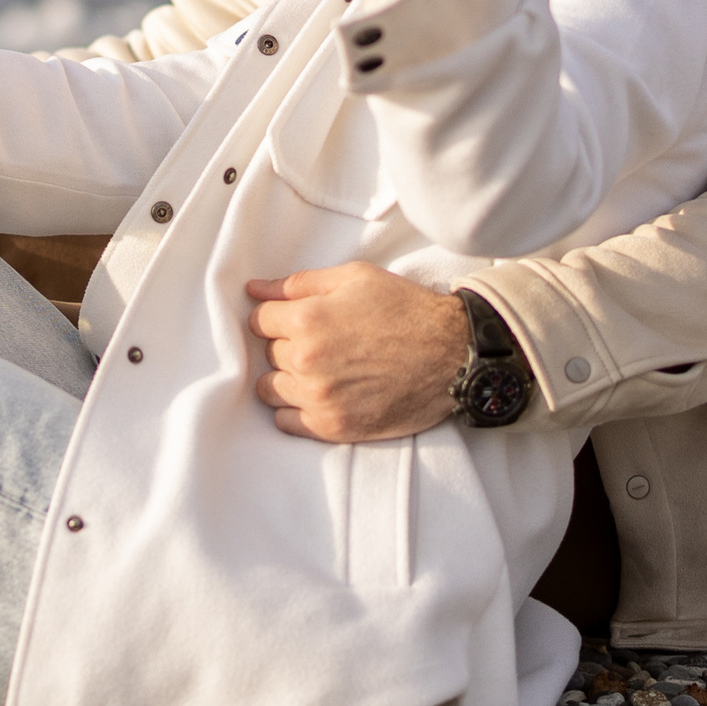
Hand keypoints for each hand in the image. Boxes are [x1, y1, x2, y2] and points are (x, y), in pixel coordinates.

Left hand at [245, 264, 467, 441]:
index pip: (258, 320)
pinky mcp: (333, 427)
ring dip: (285, 378)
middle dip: (285, 345)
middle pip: (267, 354)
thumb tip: (254, 290)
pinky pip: (286, 422)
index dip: (275, 317)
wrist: (452, 354)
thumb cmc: (406, 310)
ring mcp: (318, 398)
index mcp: (307, 320)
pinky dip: (294, 409)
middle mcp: (306, 361)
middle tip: (317, 341)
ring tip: (317, 369)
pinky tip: (318, 395)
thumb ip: (298, 283)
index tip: (292, 319)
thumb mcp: (354, 278)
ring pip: (270, 389)